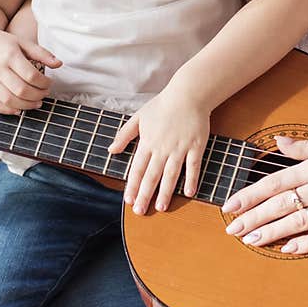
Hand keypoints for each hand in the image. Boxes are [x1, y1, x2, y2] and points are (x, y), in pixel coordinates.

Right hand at [0, 28, 60, 114]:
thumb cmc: (2, 41)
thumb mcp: (22, 42)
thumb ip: (41, 53)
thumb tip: (59, 64)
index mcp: (10, 55)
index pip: (31, 76)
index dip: (44, 83)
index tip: (49, 83)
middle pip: (21, 90)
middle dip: (38, 95)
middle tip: (44, 93)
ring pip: (8, 100)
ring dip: (26, 105)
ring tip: (36, 103)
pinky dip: (7, 110)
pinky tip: (18, 109)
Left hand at [108, 85, 209, 214]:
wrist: (187, 95)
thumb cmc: (161, 106)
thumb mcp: (137, 118)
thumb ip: (124, 136)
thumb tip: (111, 150)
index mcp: (147, 142)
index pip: (136, 169)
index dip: (132, 186)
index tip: (128, 200)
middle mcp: (162, 148)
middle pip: (151, 176)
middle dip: (144, 195)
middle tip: (140, 211)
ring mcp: (180, 148)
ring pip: (170, 174)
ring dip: (165, 192)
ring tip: (161, 207)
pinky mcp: (196, 146)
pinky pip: (193, 166)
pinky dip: (191, 179)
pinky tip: (189, 193)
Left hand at [221, 136, 307, 254]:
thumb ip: (303, 147)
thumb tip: (278, 141)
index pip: (273, 183)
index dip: (249, 195)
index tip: (229, 206)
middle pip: (279, 204)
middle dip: (253, 217)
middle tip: (231, 229)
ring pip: (297, 221)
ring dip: (272, 232)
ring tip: (250, 240)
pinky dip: (307, 243)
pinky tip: (288, 250)